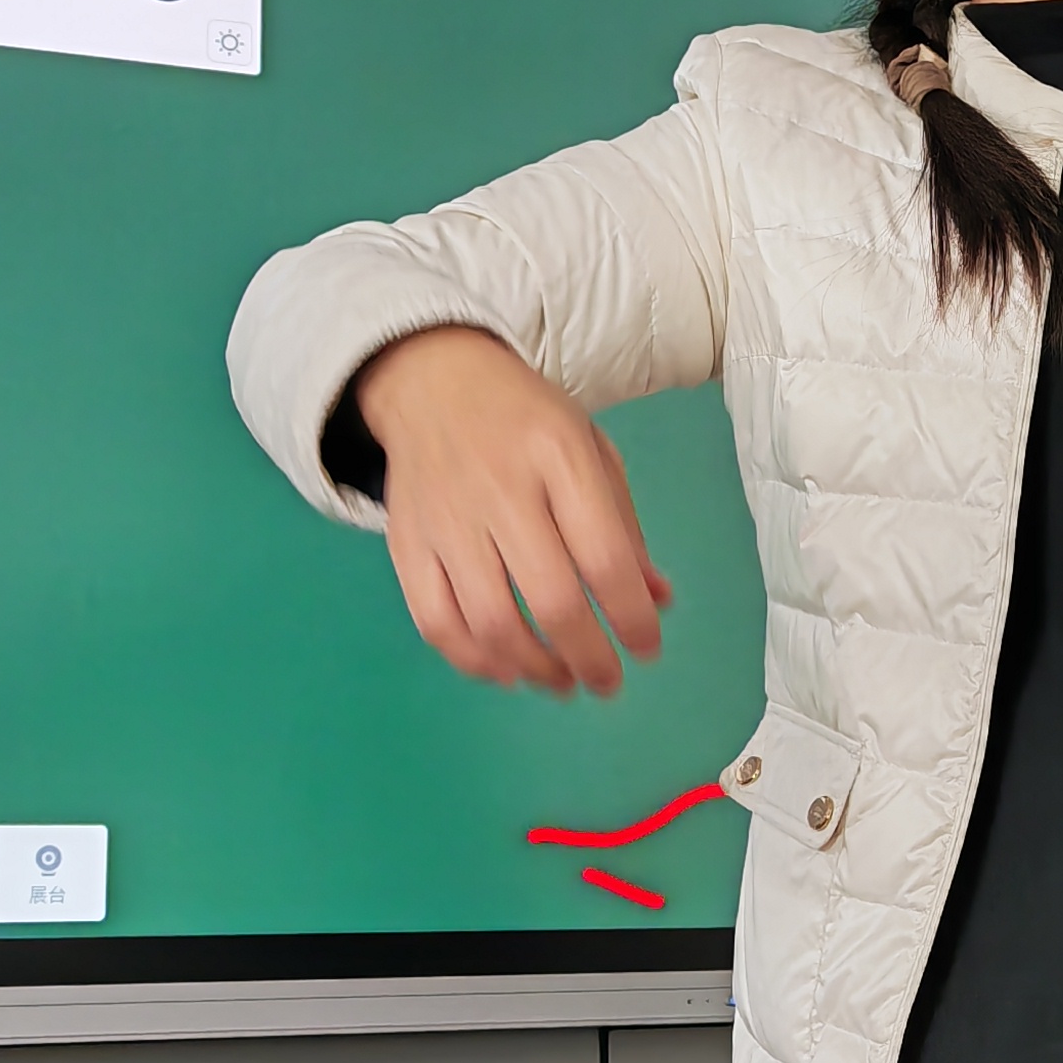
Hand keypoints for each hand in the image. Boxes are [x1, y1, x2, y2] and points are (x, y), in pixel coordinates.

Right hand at [353, 325, 671, 695]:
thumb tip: (656, 601)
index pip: (604, 555)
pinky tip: (505, 670)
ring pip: (491, 623)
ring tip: (562, 681)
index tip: (646, 649)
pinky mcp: (405, 545)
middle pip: (550, 599)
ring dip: (534, 669)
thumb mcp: (591, 450)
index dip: (631, 617)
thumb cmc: (526, 420)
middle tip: (607, 681)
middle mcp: (502, 490)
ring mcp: (447, 521)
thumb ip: (624, 527)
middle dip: (589, 657)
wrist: (433, 381)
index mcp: (560, 457)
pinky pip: (435, 622)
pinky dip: (473, 660)